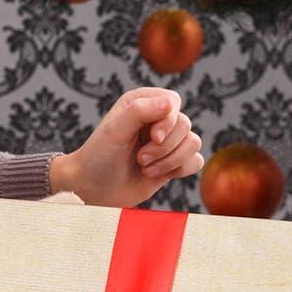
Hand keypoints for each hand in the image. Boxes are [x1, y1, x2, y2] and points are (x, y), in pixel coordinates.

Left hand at [52, 88, 202, 206]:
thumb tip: (170, 103)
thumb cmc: (100, 156)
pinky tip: (157, 174)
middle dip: (164, 147)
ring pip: (194, 143)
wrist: (94, 189)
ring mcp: (168, 141)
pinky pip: (196, 161)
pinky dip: (179, 170)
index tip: (153, 137)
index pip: (173, 101)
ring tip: (145, 168)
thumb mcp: (115, 130)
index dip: (168, 121)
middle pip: (185, 124)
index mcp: (143, 102)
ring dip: (169, 161)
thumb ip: (140, 111)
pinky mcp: (174, 161)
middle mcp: (157, 119)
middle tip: (140, 158)